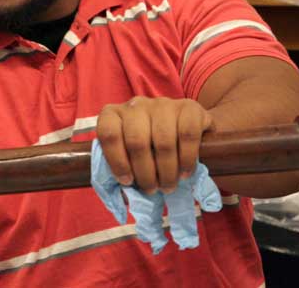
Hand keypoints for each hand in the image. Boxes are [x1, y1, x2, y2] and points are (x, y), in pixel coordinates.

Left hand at [96, 97, 213, 194]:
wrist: (186, 124)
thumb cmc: (150, 143)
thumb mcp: (130, 151)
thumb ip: (123, 164)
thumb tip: (123, 194)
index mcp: (114, 114)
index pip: (108, 134)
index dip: (117, 161)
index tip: (127, 181)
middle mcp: (136, 105)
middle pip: (137, 141)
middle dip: (145, 173)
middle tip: (151, 189)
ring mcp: (163, 104)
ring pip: (163, 141)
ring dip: (166, 171)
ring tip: (168, 186)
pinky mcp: (189, 107)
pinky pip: (188, 135)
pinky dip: (187, 159)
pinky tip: (185, 173)